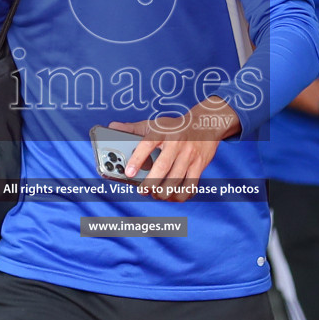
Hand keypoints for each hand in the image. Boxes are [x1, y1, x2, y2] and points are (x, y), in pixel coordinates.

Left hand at [110, 98, 238, 202]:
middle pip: (162, 167)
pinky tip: (173, 196)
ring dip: (163, 192)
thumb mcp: (155, 123)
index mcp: (162, 132)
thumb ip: (133, 128)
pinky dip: (181, 195)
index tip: (128, 173)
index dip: (137, 159)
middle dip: (150, 183)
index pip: (148, 144)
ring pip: (176, 179)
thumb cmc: (175, 127)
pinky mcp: (199, 164)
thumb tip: (112, 126)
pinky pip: (191, 185)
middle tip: (143, 190)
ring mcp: (189, 155)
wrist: (206, 124)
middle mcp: (176, 143)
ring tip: (156, 195)